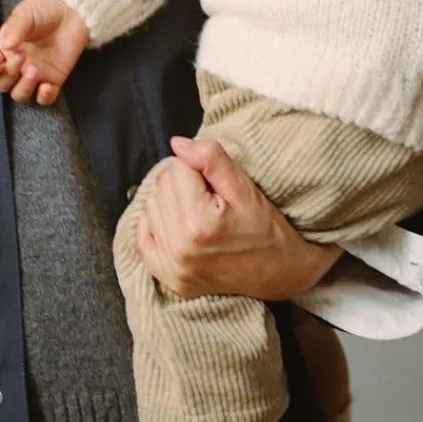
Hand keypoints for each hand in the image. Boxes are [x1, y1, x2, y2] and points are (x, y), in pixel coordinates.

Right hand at [0, 0, 89, 105]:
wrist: (72, 12)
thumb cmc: (44, 10)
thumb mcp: (26, 13)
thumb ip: (16, 27)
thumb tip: (7, 45)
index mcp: (3, 48)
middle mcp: (15, 64)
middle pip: (1, 84)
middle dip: (7, 76)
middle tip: (20, 58)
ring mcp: (33, 74)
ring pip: (19, 95)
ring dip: (23, 88)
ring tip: (34, 71)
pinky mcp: (52, 80)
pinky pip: (44, 99)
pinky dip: (44, 97)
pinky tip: (48, 86)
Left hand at [135, 136, 340, 298]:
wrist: (280, 274)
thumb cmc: (267, 229)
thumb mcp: (246, 189)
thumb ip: (211, 159)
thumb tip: (176, 143)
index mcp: (200, 223)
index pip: (178, 167)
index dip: (198, 168)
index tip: (217, 184)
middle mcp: (180, 247)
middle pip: (161, 186)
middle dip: (183, 182)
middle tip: (210, 197)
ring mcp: (172, 267)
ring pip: (151, 207)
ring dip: (170, 202)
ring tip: (198, 211)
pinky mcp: (168, 278)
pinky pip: (141, 238)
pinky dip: (155, 225)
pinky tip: (178, 224)